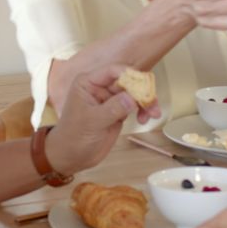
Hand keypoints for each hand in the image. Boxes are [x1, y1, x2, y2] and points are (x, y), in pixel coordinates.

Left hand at [45, 64, 159, 174]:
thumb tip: (132, 98)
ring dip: (146, 101)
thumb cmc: (74, 136)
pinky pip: (135, 105)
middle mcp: (100, 87)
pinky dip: (143, 110)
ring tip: (154, 114)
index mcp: (88, 83)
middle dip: (142, 90)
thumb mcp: (92, 121)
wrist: (72, 156)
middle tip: (152, 103)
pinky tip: (145, 119)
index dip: (129, 74)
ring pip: (134, 93)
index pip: (112, 71)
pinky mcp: (118, 111)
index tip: (143, 85)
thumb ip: (112, 108)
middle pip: (128, 81)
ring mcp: (110, 100)